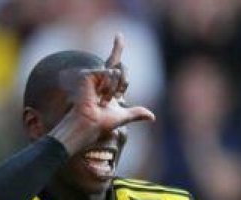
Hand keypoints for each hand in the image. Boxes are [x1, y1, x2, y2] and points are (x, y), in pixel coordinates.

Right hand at [54, 34, 154, 149]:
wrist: (91, 124)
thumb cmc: (102, 122)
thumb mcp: (123, 116)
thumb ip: (136, 113)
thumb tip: (152, 116)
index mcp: (109, 84)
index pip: (115, 63)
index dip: (117, 48)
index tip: (119, 35)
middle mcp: (102, 77)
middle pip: (123, 68)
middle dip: (123, 85)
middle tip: (113, 99)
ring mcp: (94, 75)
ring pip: (118, 73)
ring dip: (115, 90)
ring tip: (102, 100)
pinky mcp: (89, 74)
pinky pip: (110, 73)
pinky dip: (109, 87)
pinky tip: (99, 95)